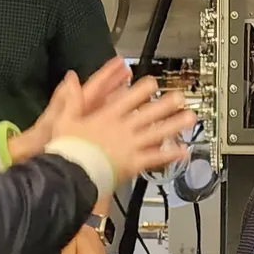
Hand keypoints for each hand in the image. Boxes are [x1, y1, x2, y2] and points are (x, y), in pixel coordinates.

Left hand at [9, 58, 131, 162]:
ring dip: (123, 100)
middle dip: (118, 83)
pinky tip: (135, 119)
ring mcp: (92, 127)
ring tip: (138, 92)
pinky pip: (114, 126)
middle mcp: (86, 114)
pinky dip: (123, 121)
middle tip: (131, 72)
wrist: (47, 165)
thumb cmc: (46, 141)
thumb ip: (65, 96)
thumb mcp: (56, 117)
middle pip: (106, 94)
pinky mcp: (98, 141)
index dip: (108, 73)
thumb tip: (71, 75)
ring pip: (111, 109)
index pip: (96, 85)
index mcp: (77, 106)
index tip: (120, 62)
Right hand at [52, 75, 195, 179]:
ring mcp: (130, 146)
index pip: (129, 98)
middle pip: (149, 113)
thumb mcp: (64, 119)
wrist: (71, 174)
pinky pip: (155, 158)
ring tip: (190, 118)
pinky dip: (170, 154)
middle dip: (166, 104)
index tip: (153, 83)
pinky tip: (183, 150)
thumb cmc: (67, 149)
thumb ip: (71, 98)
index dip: (143, 89)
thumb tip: (71, 79)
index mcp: (107, 116)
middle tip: (180, 96)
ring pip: (157, 133)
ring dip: (175, 125)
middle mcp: (123, 129)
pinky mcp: (133, 163)